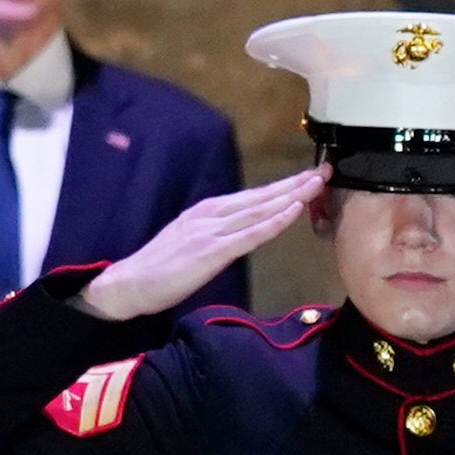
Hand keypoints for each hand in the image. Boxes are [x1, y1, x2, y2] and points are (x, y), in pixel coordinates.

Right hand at [82, 165, 328, 321]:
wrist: (130, 284)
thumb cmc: (159, 269)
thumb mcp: (192, 243)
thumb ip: (216, 234)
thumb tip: (241, 233)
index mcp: (207, 211)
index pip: (252, 197)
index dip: (283, 186)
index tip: (308, 177)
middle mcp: (211, 214)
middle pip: (261, 196)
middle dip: (295, 183)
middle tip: (324, 170)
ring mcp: (211, 230)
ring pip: (259, 209)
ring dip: (290, 196)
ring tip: (317, 184)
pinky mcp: (211, 251)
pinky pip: (249, 234)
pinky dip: (273, 221)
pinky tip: (293, 212)